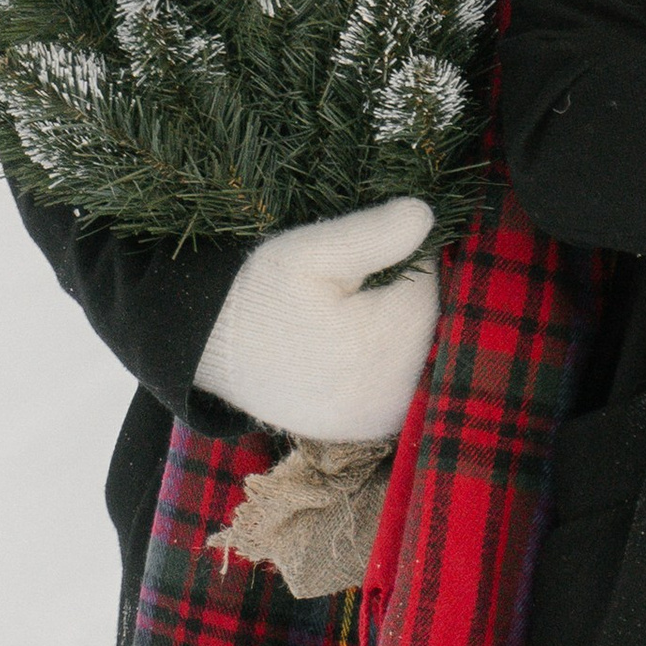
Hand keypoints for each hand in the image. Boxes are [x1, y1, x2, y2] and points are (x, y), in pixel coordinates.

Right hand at [193, 197, 439, 442]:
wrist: (215, 352)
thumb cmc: (264, 294)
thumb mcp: (311, 250)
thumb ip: (372, 234)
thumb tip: (426, 216)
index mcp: (377, 344)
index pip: (429, 284)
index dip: (402, 259)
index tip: (363, 258)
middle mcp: (388, 392)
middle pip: (430, 321)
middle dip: (403, 297)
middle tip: (350, 290)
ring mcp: (380, 417)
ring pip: (422, 351)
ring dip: (401, 328)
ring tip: (348, 317)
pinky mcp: (371, 429)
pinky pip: (406, 381)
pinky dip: (392, 359)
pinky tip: (354, 346)